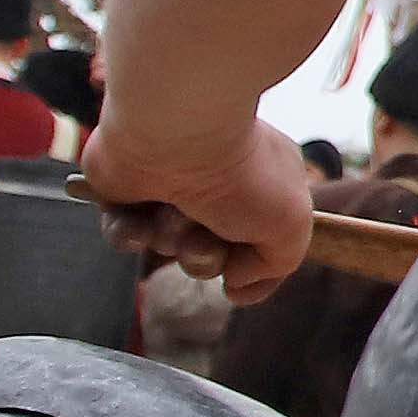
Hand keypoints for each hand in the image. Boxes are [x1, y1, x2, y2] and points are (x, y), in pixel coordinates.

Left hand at [87, 112, 321, 300]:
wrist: (176, 133)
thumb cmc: (240, 175)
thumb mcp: (291, 229)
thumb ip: (276, 268)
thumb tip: (236, 282)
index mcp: (262, 185)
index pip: (255, 244)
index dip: (246, 264)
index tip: (241, 265)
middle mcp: (216, 185)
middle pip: (208, 255)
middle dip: (204, 255)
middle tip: (204, 230)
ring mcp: (169, 187)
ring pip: (167, 247)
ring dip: (170, 239)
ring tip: (174, 211)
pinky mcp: (127, 190)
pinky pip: (126, 236)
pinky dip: (132, 233)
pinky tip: (142, 216)